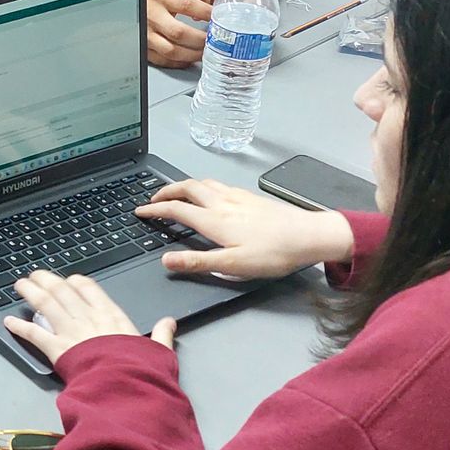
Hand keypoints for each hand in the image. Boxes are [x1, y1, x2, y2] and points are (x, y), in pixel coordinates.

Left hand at [3, 269, 175, 364]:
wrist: (125, 385)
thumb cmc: (141, 369)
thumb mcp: (158, 350)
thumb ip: (161, 334)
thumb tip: (170, 323)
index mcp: (112, 316)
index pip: (91, 290)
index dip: (77, 283)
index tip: (70, 280)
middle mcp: (88, 318)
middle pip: (63, 292)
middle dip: (47, 281)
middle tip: (36, 275)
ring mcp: (71, 332)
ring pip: (47, 305)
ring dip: (31, 293)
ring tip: (20, 285)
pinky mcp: (58, 349)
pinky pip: (35, 334)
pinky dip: (20, 327)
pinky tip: (8, 321)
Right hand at [136, 178, 355, 278]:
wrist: (310, 235)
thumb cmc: (273, 253)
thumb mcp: (233, 266)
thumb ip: (198, 262)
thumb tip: (166, 260)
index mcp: (214, 220)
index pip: (176, 210)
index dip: (154, 209)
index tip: (139, 211)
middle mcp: (223, 203)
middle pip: (187, 188)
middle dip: (166, 191)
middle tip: (153, 199)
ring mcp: (238, 197)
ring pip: (203, 183)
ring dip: (184, 185)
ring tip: (176, 193)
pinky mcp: (251, 197)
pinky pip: (219, 185)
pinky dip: (204, 186)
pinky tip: (211, 194)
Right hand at [147, 0, 228, 67]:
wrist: (126, 4)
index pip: (187, 5)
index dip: (207, 13)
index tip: (220, 19)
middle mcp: (151, 15)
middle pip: (179, 32)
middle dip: (200, 39)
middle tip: (214, 41)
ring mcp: (145, 34)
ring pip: (171, 50)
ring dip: (192, 54)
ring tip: (205, 52)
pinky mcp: (143, 47)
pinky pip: (162, 60)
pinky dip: (178, 62)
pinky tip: (189, 59)